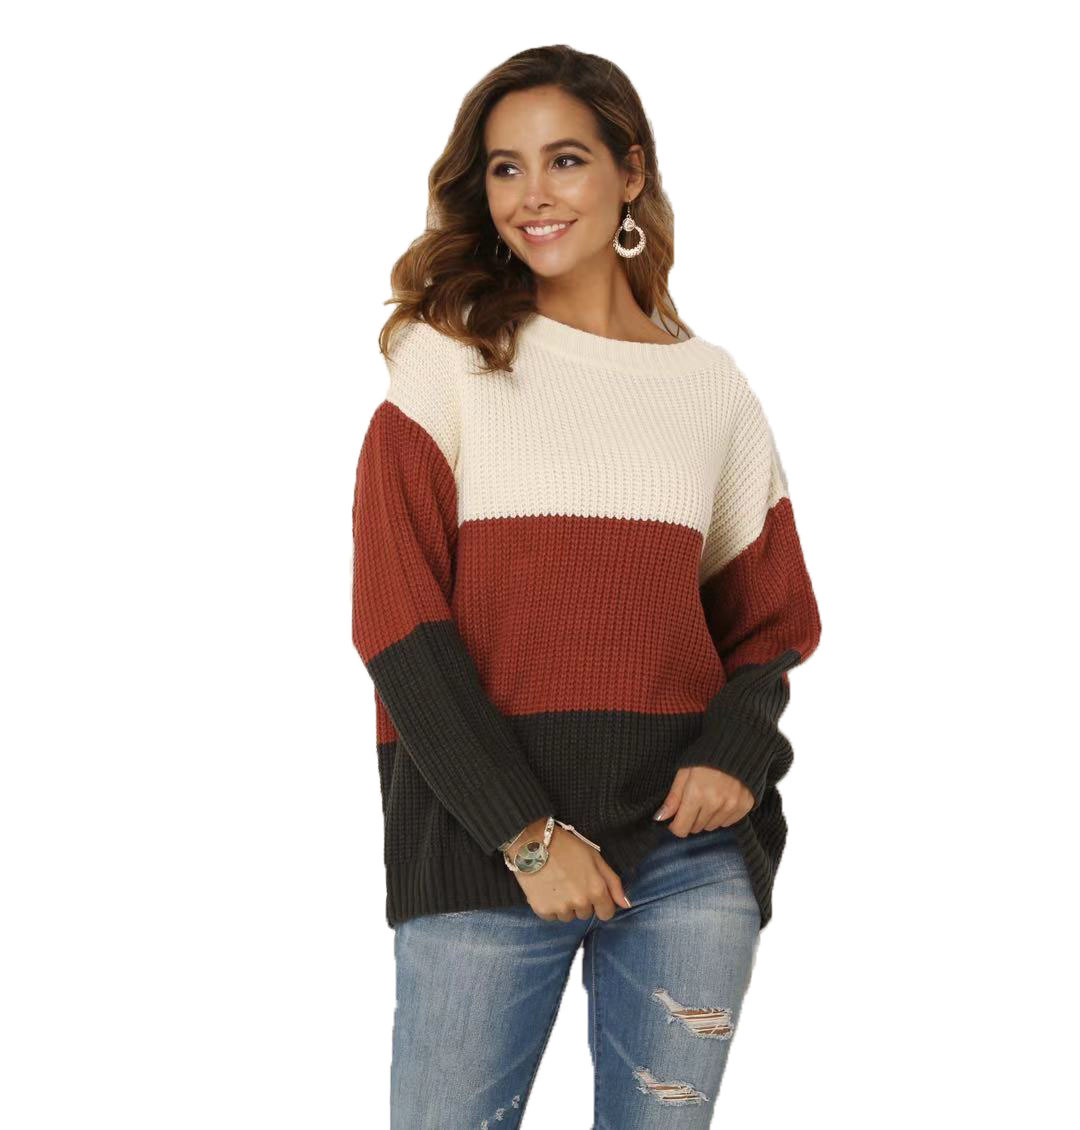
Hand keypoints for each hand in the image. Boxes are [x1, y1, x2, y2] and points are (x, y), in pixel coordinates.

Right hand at [509, 819, 629, 922]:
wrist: (533, 842)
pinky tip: (546, 888)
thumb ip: (613, 883)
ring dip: (565, 905)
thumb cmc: (567, 847)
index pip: (606, 914)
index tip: (591, 890)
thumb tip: (626, 905)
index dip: (601, 902)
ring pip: (568, 916)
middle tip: (571, 881)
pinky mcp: (542, 910)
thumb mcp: (595, 858)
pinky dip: (549, 906)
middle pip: (586, 914)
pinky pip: (551, 916)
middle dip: (581, 901)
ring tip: (557, 883)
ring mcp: (560, 908)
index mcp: (596, 891)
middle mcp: (580, 903)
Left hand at [654, 766, 753, 836]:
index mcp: (696, 794)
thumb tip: (660, 818)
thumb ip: (673, 798)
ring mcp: (731, 806)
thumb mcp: (684, 773)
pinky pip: (727, 823)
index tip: (676, 820)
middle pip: (696, 828)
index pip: (682, 828)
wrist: (736, 747)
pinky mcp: (744, 806)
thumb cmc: (705, 759)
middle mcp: (714, 803)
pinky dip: (721, 816)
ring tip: (708, 799)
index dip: (676, 826)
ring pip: (711, 827)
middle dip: (691, 819)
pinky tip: (721, 800)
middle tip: (693, 803)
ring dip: (706, 818)